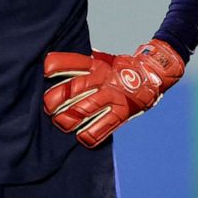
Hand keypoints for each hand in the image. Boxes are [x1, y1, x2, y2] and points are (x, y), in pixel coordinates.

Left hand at [43, 39, 184, 147]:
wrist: (151, 74)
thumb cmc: (118, 69)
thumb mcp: (100, 60)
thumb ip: (79, 63)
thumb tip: (51, 63)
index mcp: (96, 64)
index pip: (72, 62)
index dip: (55, 66)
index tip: (46, 71)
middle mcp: (102, 79)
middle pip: (72, 90)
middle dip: (54, 101)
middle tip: (49, 107)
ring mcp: (112, 96)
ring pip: (82, 110)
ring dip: (66, 119)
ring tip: (60, 122)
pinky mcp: (122, 113)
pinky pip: (102, 127)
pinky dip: (89, 135)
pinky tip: (81, 137)